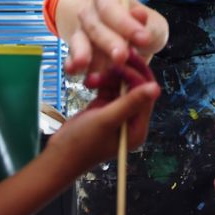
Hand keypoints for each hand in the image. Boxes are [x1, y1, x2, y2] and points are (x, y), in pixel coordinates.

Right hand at [50, 53, 159, 170]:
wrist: (57, 155)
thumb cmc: (81, 142)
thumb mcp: (106, 120)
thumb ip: (130, 103)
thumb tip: (157, 87)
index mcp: (137, 128)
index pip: (146, 95)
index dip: (136, 76)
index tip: (122, 60)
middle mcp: (131, 122)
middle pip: (136, 89)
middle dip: (123, 75)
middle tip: (111, 59)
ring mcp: (118, 115)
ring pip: (120, 87)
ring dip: (108, 79)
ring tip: (91, 79)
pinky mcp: (105, 110)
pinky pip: (108, 90)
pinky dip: (100, 84)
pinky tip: (89, 81)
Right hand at [64, 0, 167, 74]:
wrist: (132, 45)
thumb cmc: (143, 30)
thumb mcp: (154, 24)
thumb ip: (149, 24)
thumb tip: (139, 16)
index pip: (111, 7)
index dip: (124, 23)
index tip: (143, 39)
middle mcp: (90, 12)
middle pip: (95, 26)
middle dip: (108, 42)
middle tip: (121, 57)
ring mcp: (80, 32)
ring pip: (79, 41)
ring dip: (83, 52)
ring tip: (84, 63)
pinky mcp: (76, 53)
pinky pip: (70, 57)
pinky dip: (71, 64)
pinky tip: (74, 70)